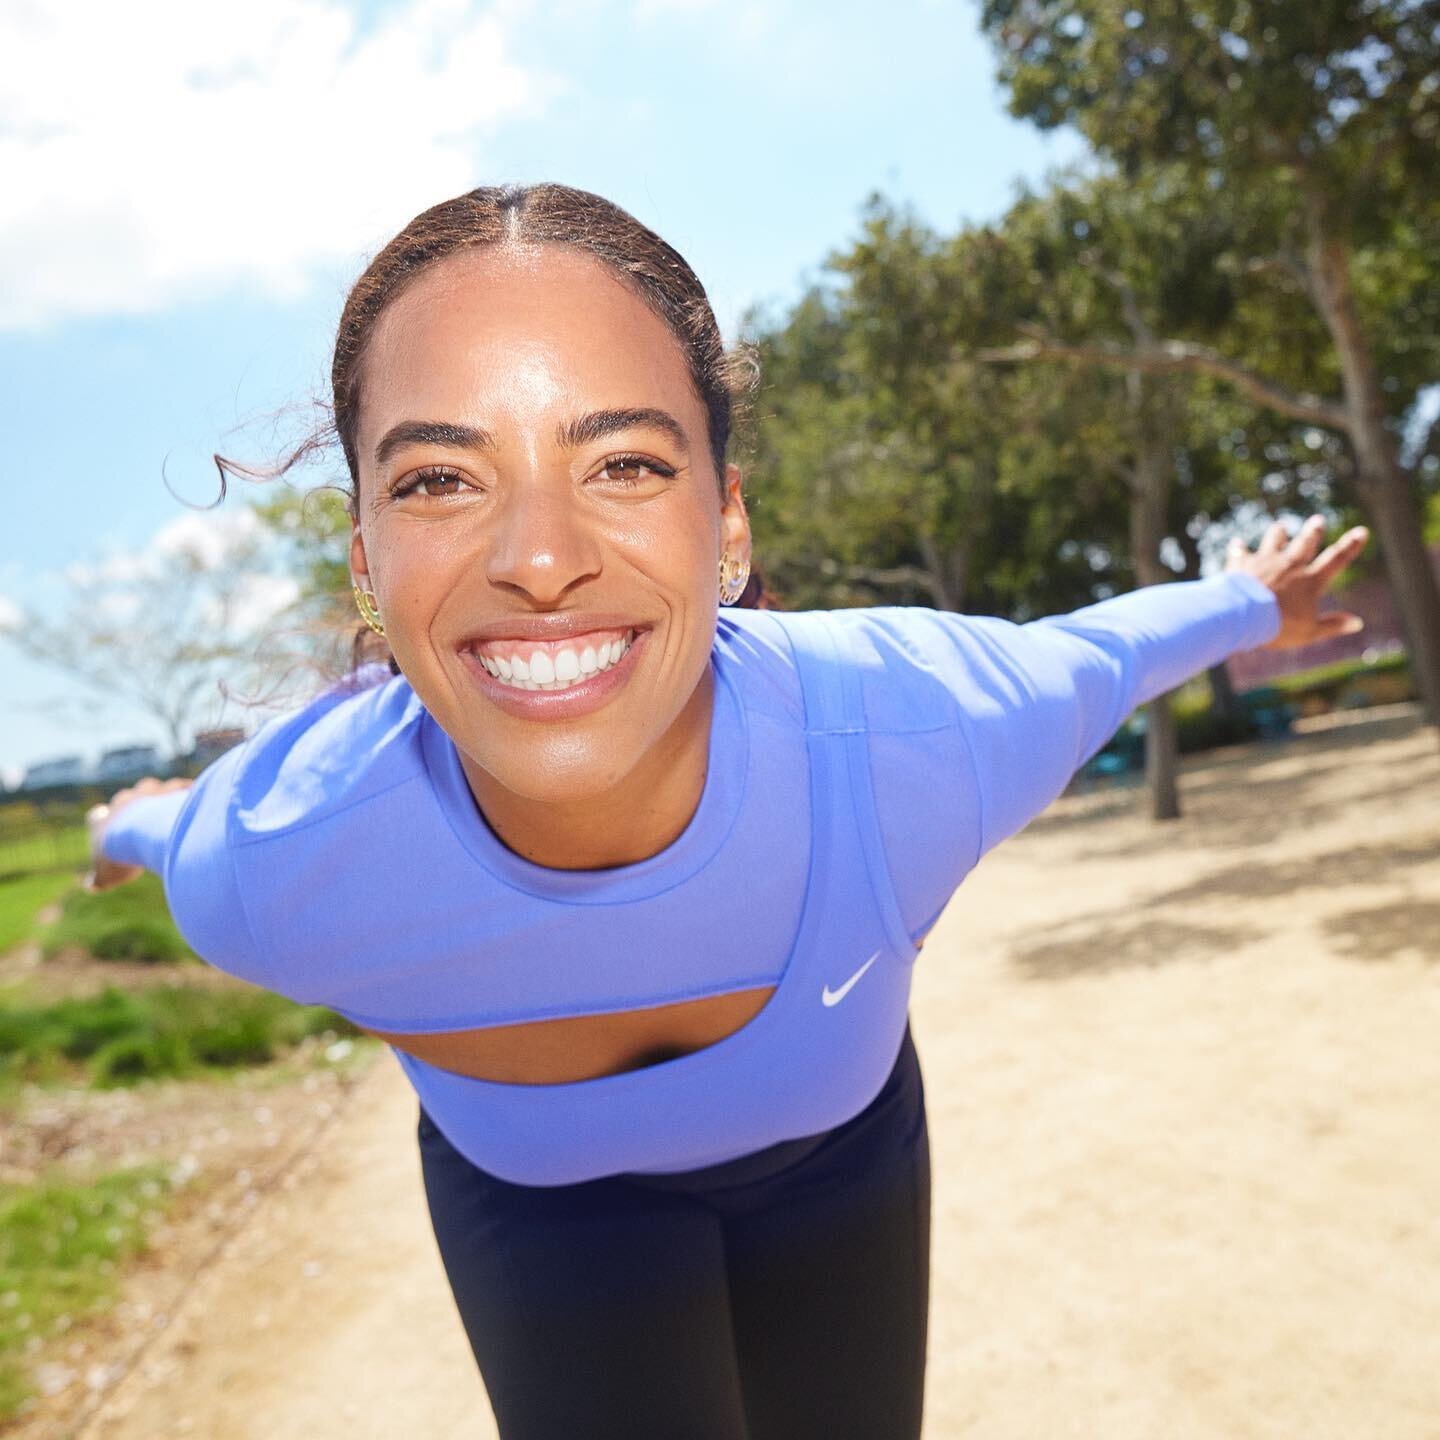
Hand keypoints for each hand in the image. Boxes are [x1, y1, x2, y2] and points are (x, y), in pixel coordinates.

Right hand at [84, 776, 193, 891]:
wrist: (142, 835)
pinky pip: (177, 786)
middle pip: (124, 798)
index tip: (104, 820)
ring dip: (157, 793)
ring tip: (165, 804)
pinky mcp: (168, 789)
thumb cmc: (119, 857)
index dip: (100, 819)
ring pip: (149, 787)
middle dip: (131, 806)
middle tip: (141, 818)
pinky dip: (183, 790)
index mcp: (103, 822)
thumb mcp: (106, 876)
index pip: (95, 817)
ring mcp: (145, 794)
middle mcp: (122, 802)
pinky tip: (190, 795)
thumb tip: (91, 886)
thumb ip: (99, 879)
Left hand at [1224, 516, 1369, 650]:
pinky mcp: (1242, 564)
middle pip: (1304, 543)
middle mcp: (1289, 566)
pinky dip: (1239, 549)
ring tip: (1280, 525)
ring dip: (1278, 533)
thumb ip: (1332, 625)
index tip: (1361, 531)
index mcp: (1309, 581)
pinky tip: (1237, 544)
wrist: (1242, 616)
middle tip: (1318, 520)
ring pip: (1274, 541)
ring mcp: (1265, 562)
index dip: (1350, 546)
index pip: (1336, 560)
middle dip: (1312, 531)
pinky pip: (1240, 553)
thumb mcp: (1309, 631)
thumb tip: (1357, 623)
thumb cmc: (1278, 627)